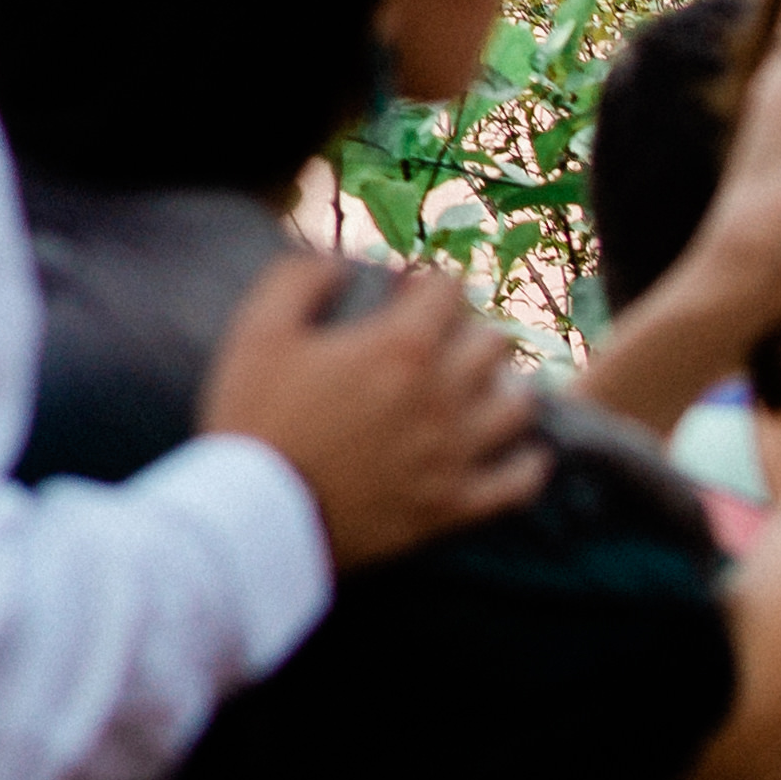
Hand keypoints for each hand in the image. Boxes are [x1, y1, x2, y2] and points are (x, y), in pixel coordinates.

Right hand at [203, 256, 546, 564]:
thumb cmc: (252, 420)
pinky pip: (520, 483)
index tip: (407, 294)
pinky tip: (522, 453)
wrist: (256, 517)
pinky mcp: (454, 507)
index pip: (450, 290)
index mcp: (399, 348)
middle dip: (468, 330)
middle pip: (494, 343)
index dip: (429, 284)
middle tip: (441, 340)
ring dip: (504, 387)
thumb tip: (343, 262)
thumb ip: (301, 278)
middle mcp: (441, 397)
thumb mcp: (259, 331)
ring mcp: (455, 455)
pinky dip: (528, 464)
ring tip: (480, 388)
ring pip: (520, 405)